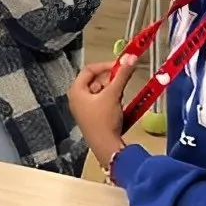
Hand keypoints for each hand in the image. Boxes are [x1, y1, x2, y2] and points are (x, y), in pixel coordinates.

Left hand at [68, 54, 136, 170]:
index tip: (120, 65)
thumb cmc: (103, 121)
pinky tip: (118, 105)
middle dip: (110, 80)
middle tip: (122, 81)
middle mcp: (77, 98)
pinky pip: (103, 101)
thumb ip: (122, 75)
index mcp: (76, 91)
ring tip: (119, 96)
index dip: (106, 65)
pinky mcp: (93, 116)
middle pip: (96, 80)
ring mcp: (84, 108)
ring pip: (101, 91)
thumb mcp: (113, 94)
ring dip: (113, 90)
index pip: (89, 69)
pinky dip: (112, 99)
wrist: (106, 147)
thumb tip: (129, 59)